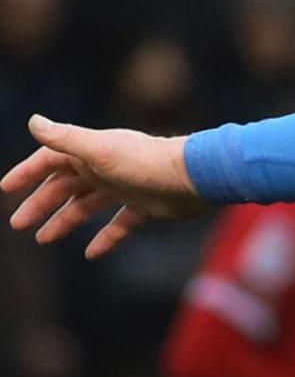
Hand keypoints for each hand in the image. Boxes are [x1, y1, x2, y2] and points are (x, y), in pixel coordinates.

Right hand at [1, 115, 210, 258]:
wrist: (194, 178)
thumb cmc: (146, 162)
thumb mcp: (100, 151)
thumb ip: (66, 139)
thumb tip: (33, 122)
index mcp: (91, 153)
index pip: (50, 161)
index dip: (27, 174)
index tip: (5, 190)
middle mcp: (106, 168)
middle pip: (65, 186)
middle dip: (40, 203)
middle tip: (19, 224)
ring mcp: (125, 188)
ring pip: (87, 206)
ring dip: (65, 220)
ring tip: (44, 239)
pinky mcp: (145, 207)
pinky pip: (120, 224)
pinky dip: (106, 238)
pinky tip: (92, 254)